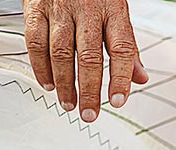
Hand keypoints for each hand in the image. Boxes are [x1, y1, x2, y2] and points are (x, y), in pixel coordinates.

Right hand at [23, 0, 149, 121]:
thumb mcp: (116, 13)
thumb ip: (127, 46)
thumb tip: (140, 78)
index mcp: (113, 10)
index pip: (121, 49)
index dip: (120, 78)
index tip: (118, 102)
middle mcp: (87, 9)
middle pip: (89, 57)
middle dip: (90, 91)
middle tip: (89, 114)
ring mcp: (60, 8)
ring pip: (61, 52)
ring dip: (65, 83)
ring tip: (69, 103)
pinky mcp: (36, 7)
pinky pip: (35, 41)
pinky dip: (41, 67)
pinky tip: (48, 84)